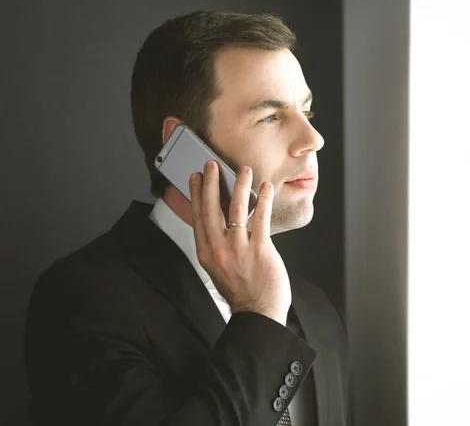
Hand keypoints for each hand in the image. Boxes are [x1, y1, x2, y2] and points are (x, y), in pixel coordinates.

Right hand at [189, 160, 290, 325]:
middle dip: (211, 183)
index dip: (196, 194)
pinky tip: (265, 187)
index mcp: (207, 253)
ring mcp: (239, 249)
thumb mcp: (219, 269)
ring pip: (237, 208)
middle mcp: (219, 249)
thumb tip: (222, 221)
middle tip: (212, 165)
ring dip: (240, 185)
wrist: (258, 313)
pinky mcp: (260, 249)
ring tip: (244, 170)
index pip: (198, 217)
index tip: (196, 178)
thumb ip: (217, 246)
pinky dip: (263, 199)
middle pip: (212, 208)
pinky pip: (261, 217)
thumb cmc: (241, 292)